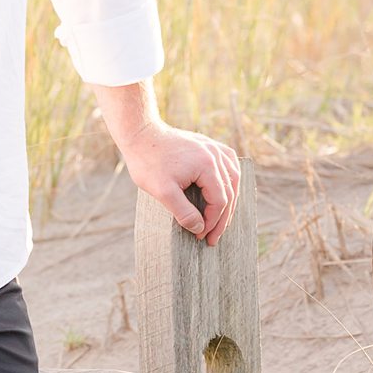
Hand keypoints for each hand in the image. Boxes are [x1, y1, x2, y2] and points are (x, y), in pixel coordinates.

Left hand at [122, 122, 240, 246]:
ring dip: (229, 200)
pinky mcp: (208, 145)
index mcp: (207, 165)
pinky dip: (229, 181)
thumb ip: (182, 212)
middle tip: (212, 238)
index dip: (212, 222)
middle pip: (230, 191)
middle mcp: (215, 154)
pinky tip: (225, 191)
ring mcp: (213, 147)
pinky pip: (228, 164)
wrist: (139, 134)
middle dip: (222, 218)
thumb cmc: (147, 162)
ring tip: (221, 220)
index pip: (220, 201)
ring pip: (233, 178)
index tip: (201, 236)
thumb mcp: (162, 191)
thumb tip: (199, 228)